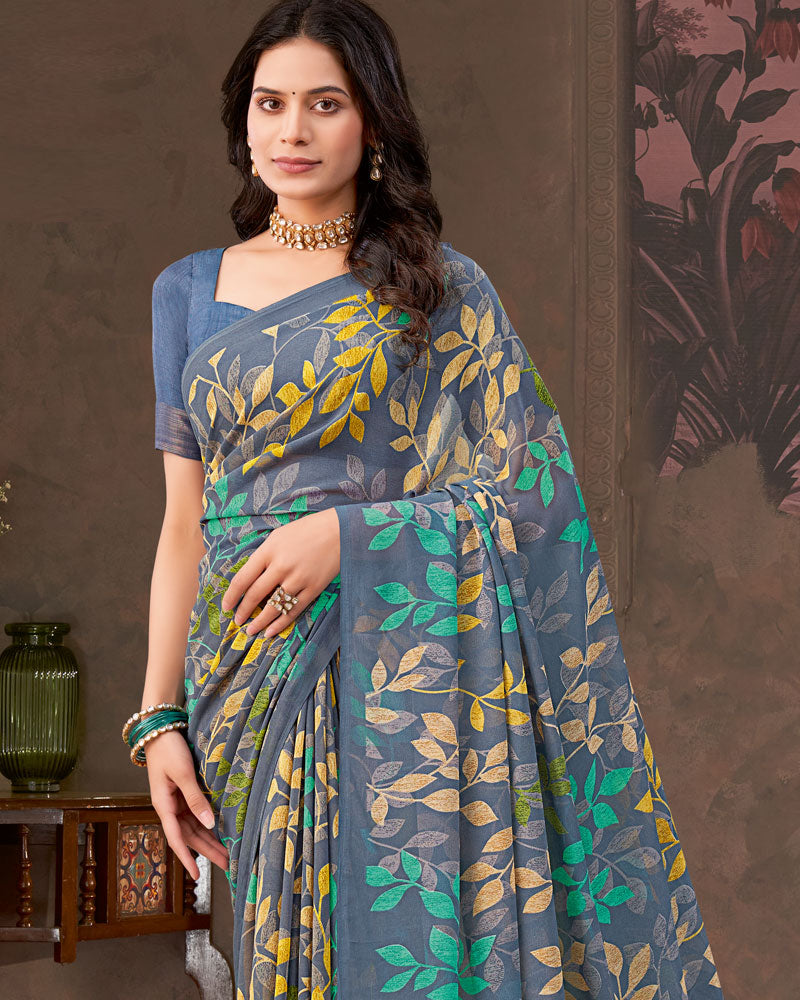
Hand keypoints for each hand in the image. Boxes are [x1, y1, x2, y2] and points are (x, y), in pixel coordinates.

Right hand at [143, 731, 228, 880]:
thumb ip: (195, 798)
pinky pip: (196, 814)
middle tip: (227, 865)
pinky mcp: (183, 794)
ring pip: (194, 828)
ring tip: (227, 853)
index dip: (186, 858)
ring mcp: (176, 801)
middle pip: (189, 836)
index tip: (197, 875)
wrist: (160, 730)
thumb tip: (208, 823)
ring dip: (209, 840)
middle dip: (207, 852)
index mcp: (164, 805)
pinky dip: (207, 825)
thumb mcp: (183, 773)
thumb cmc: (169, 750)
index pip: (176, 838)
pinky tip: (219, 832)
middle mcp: (170, 808)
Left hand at [221, 507, 339, 637]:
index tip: (226, 606)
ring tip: (251, 631)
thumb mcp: (279, 536)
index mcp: (269, 551)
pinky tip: (271, 631)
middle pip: (255, 595)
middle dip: (244, 611)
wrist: (340, 530)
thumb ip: (264, 556)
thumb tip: (250, 578)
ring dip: (259, 622)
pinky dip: (280, 623)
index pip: (243, 578)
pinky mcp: (313, 588)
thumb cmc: (307, 530)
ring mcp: (298, 579)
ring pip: (273, 607)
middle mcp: (281, 566)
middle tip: (237, 621)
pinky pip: (293, 610)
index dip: (232, 596)